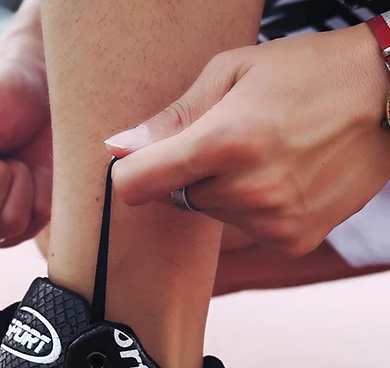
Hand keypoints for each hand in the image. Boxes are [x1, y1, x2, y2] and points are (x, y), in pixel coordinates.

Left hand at [105, 25, 389, 256]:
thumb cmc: (307, 73)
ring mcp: (272, 219)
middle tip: (235, 141)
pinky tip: (287, 178)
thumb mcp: (233, 72)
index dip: (131, 173)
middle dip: (192, 173)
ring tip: (269, 155)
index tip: (139, 164)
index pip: (139, 183)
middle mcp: (247, 188)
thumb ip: (171, 117)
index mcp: (225, 140)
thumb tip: (117, 148)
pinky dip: (255, 209)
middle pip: (178, 197)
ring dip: (225, 190)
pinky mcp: (292, 239)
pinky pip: (246, 229)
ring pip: (213, 213)